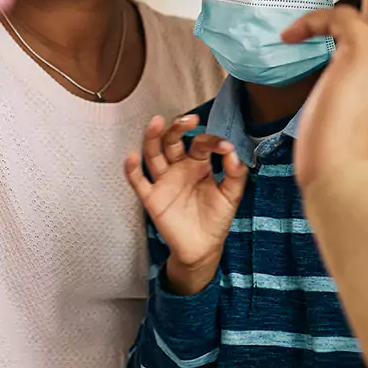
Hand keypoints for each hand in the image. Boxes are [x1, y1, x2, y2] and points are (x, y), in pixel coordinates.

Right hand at [124, 115, 247, 294]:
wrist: (203, 249)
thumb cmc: (216, 219)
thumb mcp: (231, 195)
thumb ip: (235, 173)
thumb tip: (232, 151)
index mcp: (198, 164)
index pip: (200, 144)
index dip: (211, 141)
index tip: (222, 146)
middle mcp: (178, 168)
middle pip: (172, 141)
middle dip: (178, 128)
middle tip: (189, 119)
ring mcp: (164, 181)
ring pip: (154, 154)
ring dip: (153, 137)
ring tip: (157, 122)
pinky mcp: (152, 198)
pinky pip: (138, 182)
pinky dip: (132, 169)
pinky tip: (132, 157)